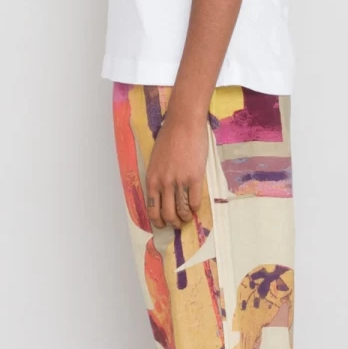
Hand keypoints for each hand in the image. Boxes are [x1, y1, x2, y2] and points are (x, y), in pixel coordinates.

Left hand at [144, 112, 207, 229]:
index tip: (162, 224)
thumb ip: (158, 177)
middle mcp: (164, 183)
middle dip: (172, 223)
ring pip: (181, 211)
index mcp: (152, 179)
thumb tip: (162, 192)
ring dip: (185, 218)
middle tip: (176, 224)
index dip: (157, 220)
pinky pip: (195, 201)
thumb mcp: (155, 160)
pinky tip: (196, 208)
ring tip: (187, 218)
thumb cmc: (169, 138)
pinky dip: (195, 208)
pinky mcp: (195, 178)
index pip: (152, 208)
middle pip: (166, 214)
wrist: (183, 124)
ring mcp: (179, 182)